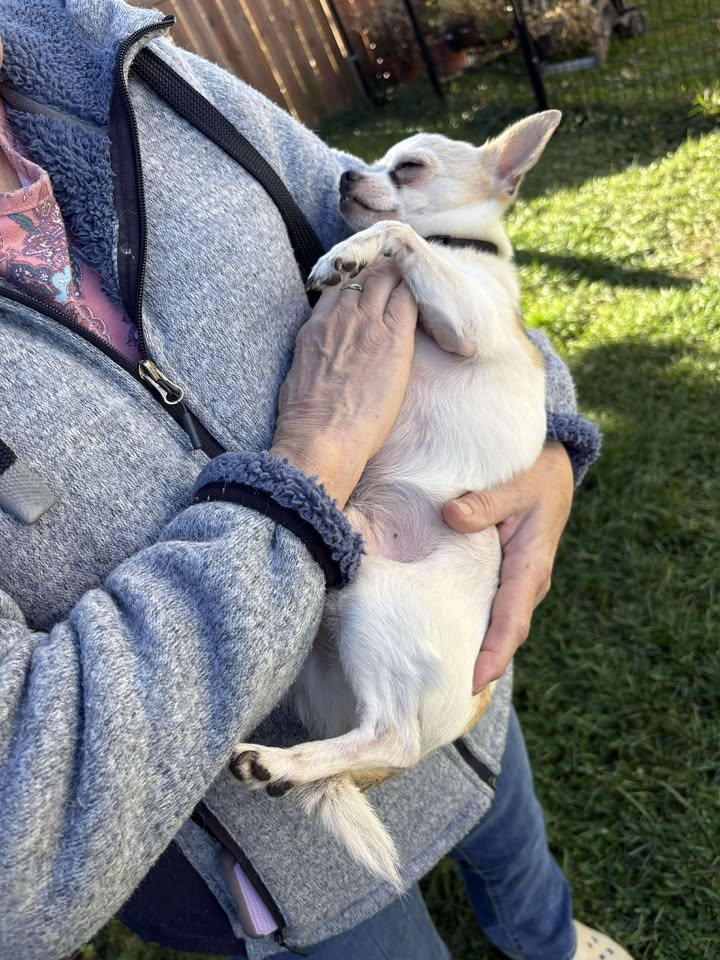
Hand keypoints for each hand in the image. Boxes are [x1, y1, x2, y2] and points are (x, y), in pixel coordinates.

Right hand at [271, 258, 416, 507]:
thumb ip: (315, 354)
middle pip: (362, 276)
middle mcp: (339, 317)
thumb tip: (323, 357)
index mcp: (316, 327)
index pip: (337, 288)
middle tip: (396, 278)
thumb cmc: (306, 421)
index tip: (368, 291)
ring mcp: (366, 324)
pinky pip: (407, 300)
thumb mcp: (299, 376)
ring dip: (397, 278)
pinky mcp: (393, 338)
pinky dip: (415, 293)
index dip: (355, 284)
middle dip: (379, 273)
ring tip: (413, 281)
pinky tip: (429, 296)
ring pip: (384, 279)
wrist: (321, 438)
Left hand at [442, 443, 573, 692]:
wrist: (553, 468)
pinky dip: (468, 623)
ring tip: (436, 677)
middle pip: (501, 634)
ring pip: (492, 623)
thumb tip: (452, 517)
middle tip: (440, 694)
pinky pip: (486, 607)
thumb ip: (486, 501)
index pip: (512, 622)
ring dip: (471, 647)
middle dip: (476, 665)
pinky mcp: (503, 576)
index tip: (473, 683)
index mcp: (531, 567)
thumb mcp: (517, 482)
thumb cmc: (536, 473)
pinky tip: (440, 636)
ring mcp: (515, 583)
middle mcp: (525, 583)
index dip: (494, 655)